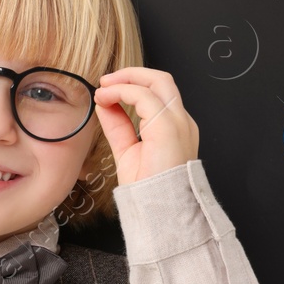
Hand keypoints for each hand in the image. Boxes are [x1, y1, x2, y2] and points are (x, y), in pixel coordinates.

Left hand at [93, 67, 199, 184]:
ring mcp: (177, 122)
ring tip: (103, 88)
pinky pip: (145, 97)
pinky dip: (122, 92)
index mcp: (173, 127)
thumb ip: (118, 125)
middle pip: (162, 80)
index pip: (157, 94)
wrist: (159, 209)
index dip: (131, 86)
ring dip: (126, 79)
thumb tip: (105, 104)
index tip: (107, 90)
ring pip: (157, 81)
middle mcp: (180, 121)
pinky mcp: (168, 127)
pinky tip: (106, 98)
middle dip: (132, 74)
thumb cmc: (148, 188)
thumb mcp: (127, 149)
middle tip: (105, 81)